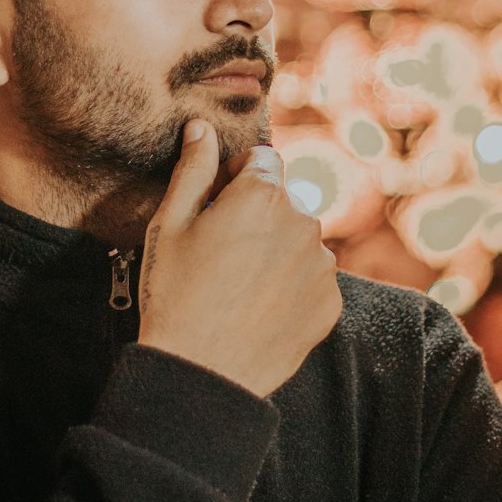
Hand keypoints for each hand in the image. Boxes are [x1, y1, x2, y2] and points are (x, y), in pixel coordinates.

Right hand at [137, 120, 341, 397]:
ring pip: (299, 239)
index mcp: (262, 196)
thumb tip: (201, 128)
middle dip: (257, 216)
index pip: (260, 160)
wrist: (202, 374)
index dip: (233, 179)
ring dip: (277, 250)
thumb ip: (192, 170)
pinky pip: (312, 278)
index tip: (215, 208)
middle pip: (281, 200)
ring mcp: (322, 265)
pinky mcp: (331, 302)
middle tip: (220, 255)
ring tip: (238, 287)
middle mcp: (303, 221)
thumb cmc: (176, 296)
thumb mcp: (169, 226)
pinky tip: (259, 308)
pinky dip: (291, 285)